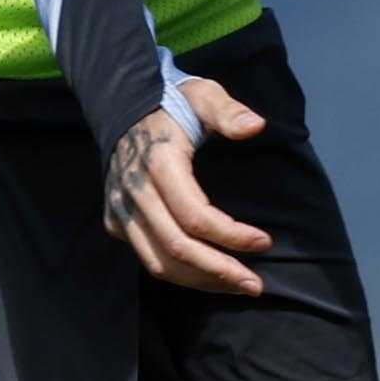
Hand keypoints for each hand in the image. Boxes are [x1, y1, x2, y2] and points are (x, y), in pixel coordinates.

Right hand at [104, 80, 274, 293]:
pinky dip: (179, 272)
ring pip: (159, 262)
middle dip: (219, 271)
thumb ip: (228, 111)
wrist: (122, 106)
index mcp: (158, 162)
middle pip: (177, 248)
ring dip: (200, 280)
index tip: (264, 241)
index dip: (230, 235)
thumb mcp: (203, 94)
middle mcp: (133, 191)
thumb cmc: (171, 103)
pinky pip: (147, 257)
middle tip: (255, 285)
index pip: (194, 215)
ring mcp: (120, 209)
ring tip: (236, 285)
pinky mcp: (114, 220)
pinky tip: (208, 275)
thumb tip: (256, 127)